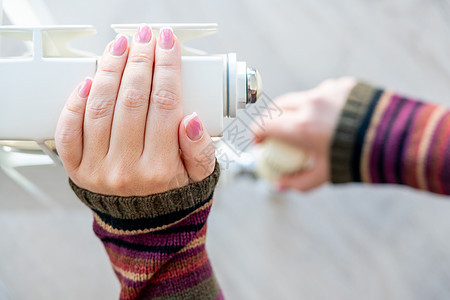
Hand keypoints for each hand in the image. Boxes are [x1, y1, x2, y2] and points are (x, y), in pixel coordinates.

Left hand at [55, 25, 214, 195]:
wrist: (145, 223)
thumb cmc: (174, 192)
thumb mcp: (201, 175)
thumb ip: (200, 149)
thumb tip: (192, 119)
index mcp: (162, 169)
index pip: (165, 104)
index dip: (167, 67)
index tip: (168, 43)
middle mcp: (127, 170)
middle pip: (132, 100)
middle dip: (140, 60)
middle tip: (145, 37)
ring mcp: (98, 169)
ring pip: (101, 108)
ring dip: (110, 70)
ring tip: (120, 46)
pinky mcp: (77, 169)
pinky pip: (69, 131)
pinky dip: (75, 102)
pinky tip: (89, 79)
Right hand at [253, 77, 356, 191]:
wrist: (394, 139)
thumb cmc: (356, 159)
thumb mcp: (323, 175)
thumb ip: (297, 182)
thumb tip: (279, 186)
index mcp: (301, 126)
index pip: (265, 125)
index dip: (256, 133)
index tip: (258, 142)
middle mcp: (310, 103)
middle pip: (277, 106)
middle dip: (271, 118)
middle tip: (273, 132)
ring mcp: (327, 90)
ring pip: (300, 97)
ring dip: (295, 109)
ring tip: (305, 126)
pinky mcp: (343, 84)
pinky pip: (323, 92)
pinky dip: (319, 104)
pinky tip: (330, 117)